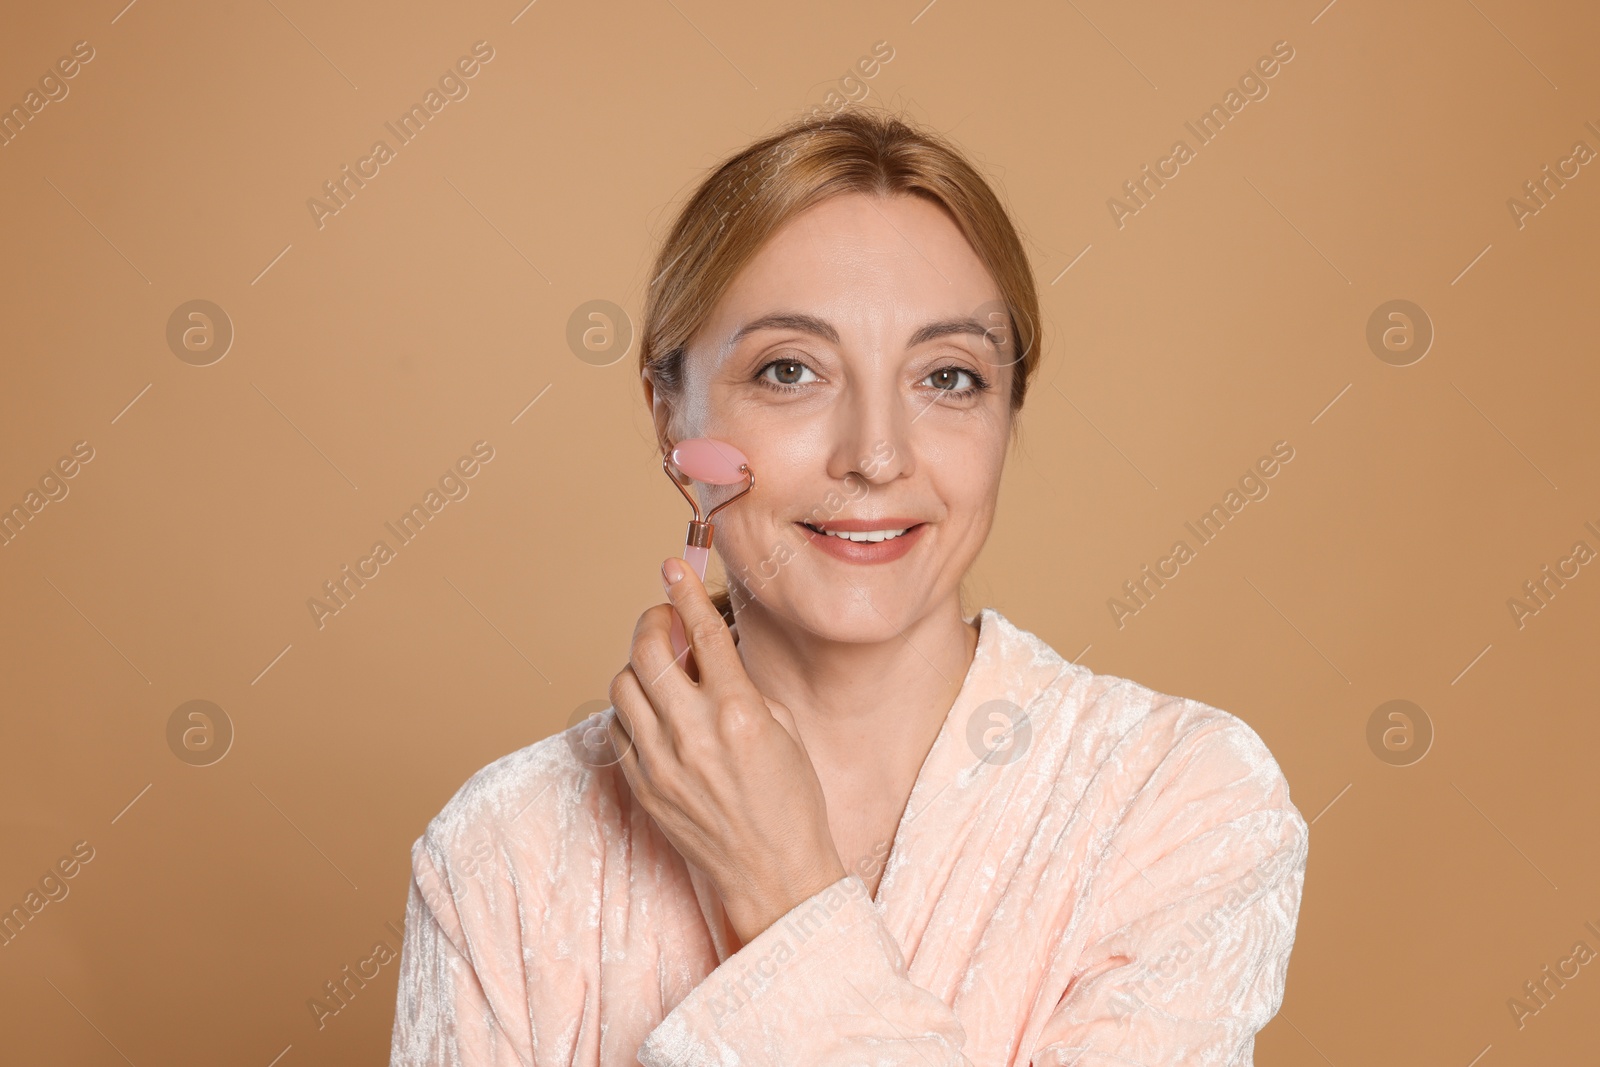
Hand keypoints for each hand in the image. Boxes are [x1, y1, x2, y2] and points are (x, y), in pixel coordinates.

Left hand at [606, 558, 847, 945]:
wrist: (773, 873)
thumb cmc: (791, 802)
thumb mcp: (783, 729)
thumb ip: (740, 686)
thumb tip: (706, 652)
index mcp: (739, 713)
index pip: (703, 634)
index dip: (683, 592)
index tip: (671, 568)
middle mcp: (694, 734)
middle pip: (648, 652)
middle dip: (653, 622)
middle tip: (664, 619)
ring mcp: (661, 762)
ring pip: (623, 686)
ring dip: (639, 666)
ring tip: (662, 670)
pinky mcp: (642, 787)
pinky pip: (618, 729)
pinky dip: (632, 710)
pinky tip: (654, 713)